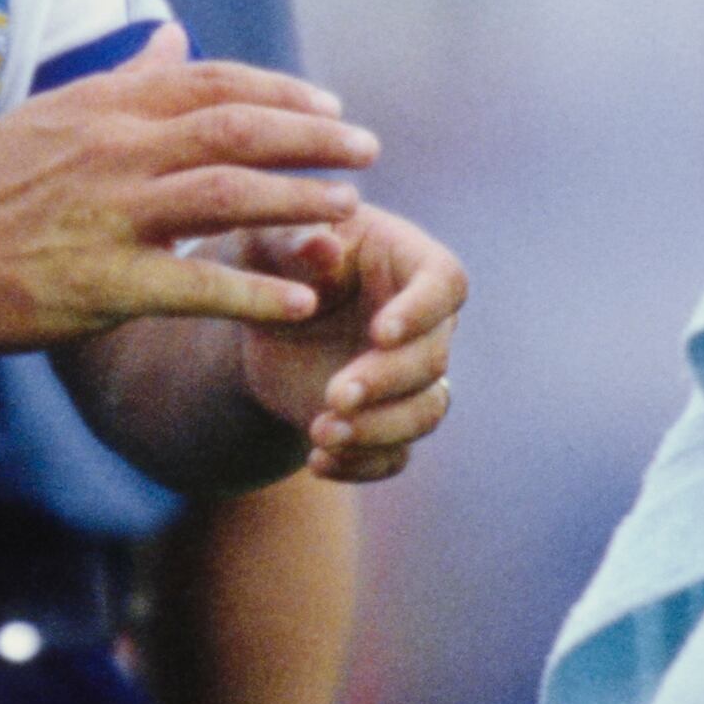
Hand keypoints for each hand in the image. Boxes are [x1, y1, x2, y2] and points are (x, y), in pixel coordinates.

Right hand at [0, 32, 376, 354]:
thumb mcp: (50, 116)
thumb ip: (122, 78)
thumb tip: (173, 32)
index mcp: (103, 107)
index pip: (212, 82)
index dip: (281, 94)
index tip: (331, 109)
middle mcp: (112, 150)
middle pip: (235, 131)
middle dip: (311, 139)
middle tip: (367, 149)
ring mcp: (107, 215)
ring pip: (225, 196)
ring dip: (297, 203)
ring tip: (350, 212)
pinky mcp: (99, 282)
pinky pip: (193, 284)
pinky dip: (253, 291)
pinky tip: (299, 302)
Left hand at [221, 208, 464, 483]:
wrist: (258, 314)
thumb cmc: (271, 255)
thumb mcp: (268, 238)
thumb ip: (293, 238)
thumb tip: (323, 247)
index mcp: (408, 262)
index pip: (444, 283)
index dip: (422, 312)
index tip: (380, 332)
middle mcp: (422, 322)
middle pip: (433, 359)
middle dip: (386, 382)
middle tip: (334, 395)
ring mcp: (407, 374)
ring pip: (426, 412)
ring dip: (379, 430)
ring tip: (321, 433)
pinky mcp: (384, 417)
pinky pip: (394, 455)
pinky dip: (360, 465)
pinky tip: (318, 462)